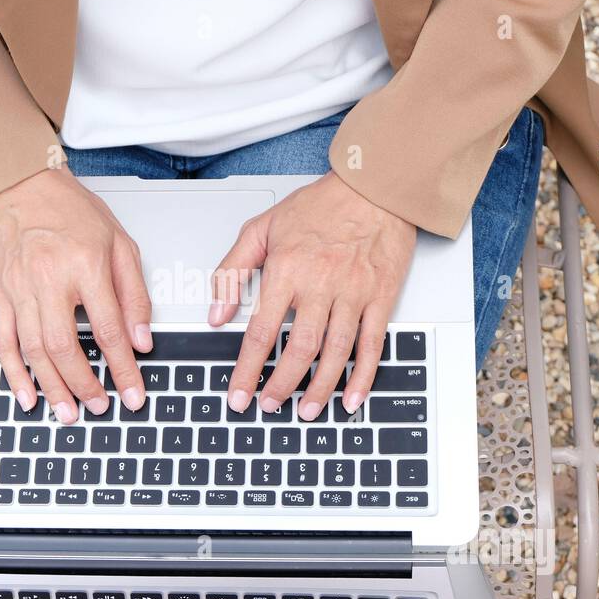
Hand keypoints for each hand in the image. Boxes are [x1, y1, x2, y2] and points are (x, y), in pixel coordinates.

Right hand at [0, 166, 152, 423]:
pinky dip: (14, 373)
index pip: (108, 330)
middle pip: (66, 347)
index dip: (123, 369)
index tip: (133, 394)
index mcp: (86, 265)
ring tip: (68, 413)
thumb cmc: (71, 211)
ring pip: (34, 350)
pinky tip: (27, 395)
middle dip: (85, 386)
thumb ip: (134, 295)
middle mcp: (48, 278)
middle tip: (100, 408)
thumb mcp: (120, 244)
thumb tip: (142, 340)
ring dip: (52, 387)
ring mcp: (18, 288)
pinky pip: (3, 341)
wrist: (20, 184)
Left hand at [209, 172, 414, 419]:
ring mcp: (354, 294)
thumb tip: (216, 313)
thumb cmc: (320, 205)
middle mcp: (321, 284)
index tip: (238, 393)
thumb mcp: (262, 227)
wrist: (374, 187)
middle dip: (281, 385)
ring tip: (305, 411)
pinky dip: (363, 376)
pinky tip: (351, 398)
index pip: (262, 330)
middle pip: (300, 348)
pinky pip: (372, 345)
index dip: (247, 368)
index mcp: (287, 269)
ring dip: (320, 388)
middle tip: (268, 406)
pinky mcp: (381, 298)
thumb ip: (232, 271)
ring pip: (335, 353)